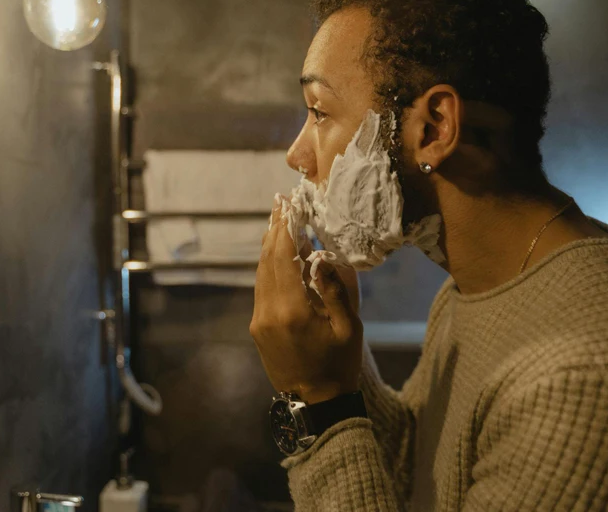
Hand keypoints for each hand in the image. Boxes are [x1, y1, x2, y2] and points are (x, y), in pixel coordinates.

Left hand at [250, 198, 362, 404]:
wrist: (317, 403)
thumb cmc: (340, 365)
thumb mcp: (349, 327)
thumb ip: (336, 288)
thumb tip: (321, 254)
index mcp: (292, 311)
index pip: (283, 258)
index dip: (284, 229)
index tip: (287, 204)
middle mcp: (268, 313)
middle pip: (267, 261)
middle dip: (274, 231)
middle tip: (280, 204)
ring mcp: (259, 320)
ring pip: (260, 273)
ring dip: (268, 247)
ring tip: (278, 221)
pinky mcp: (258, 327)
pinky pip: (261, 288)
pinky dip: (268, 266)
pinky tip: (276, 253)